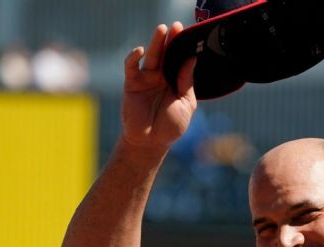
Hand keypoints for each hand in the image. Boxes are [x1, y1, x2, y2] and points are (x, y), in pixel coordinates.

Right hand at [120, 23, 196, 150]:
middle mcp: (162, 77)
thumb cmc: (171, 126)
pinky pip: (132, 67)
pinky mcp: (132, 83)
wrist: (151, 142)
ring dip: (156, 43)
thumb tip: (191, 59)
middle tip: (176, 26)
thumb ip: (186, 82)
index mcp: (176, 81)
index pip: (180, 60)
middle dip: (170, 40)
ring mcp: (146, 79)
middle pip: (166, 54)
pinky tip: (141, 51)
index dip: (183, 48)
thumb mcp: (186, 104)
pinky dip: (134, 58)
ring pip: (151, 57)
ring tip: (162, 30)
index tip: (188, 34)